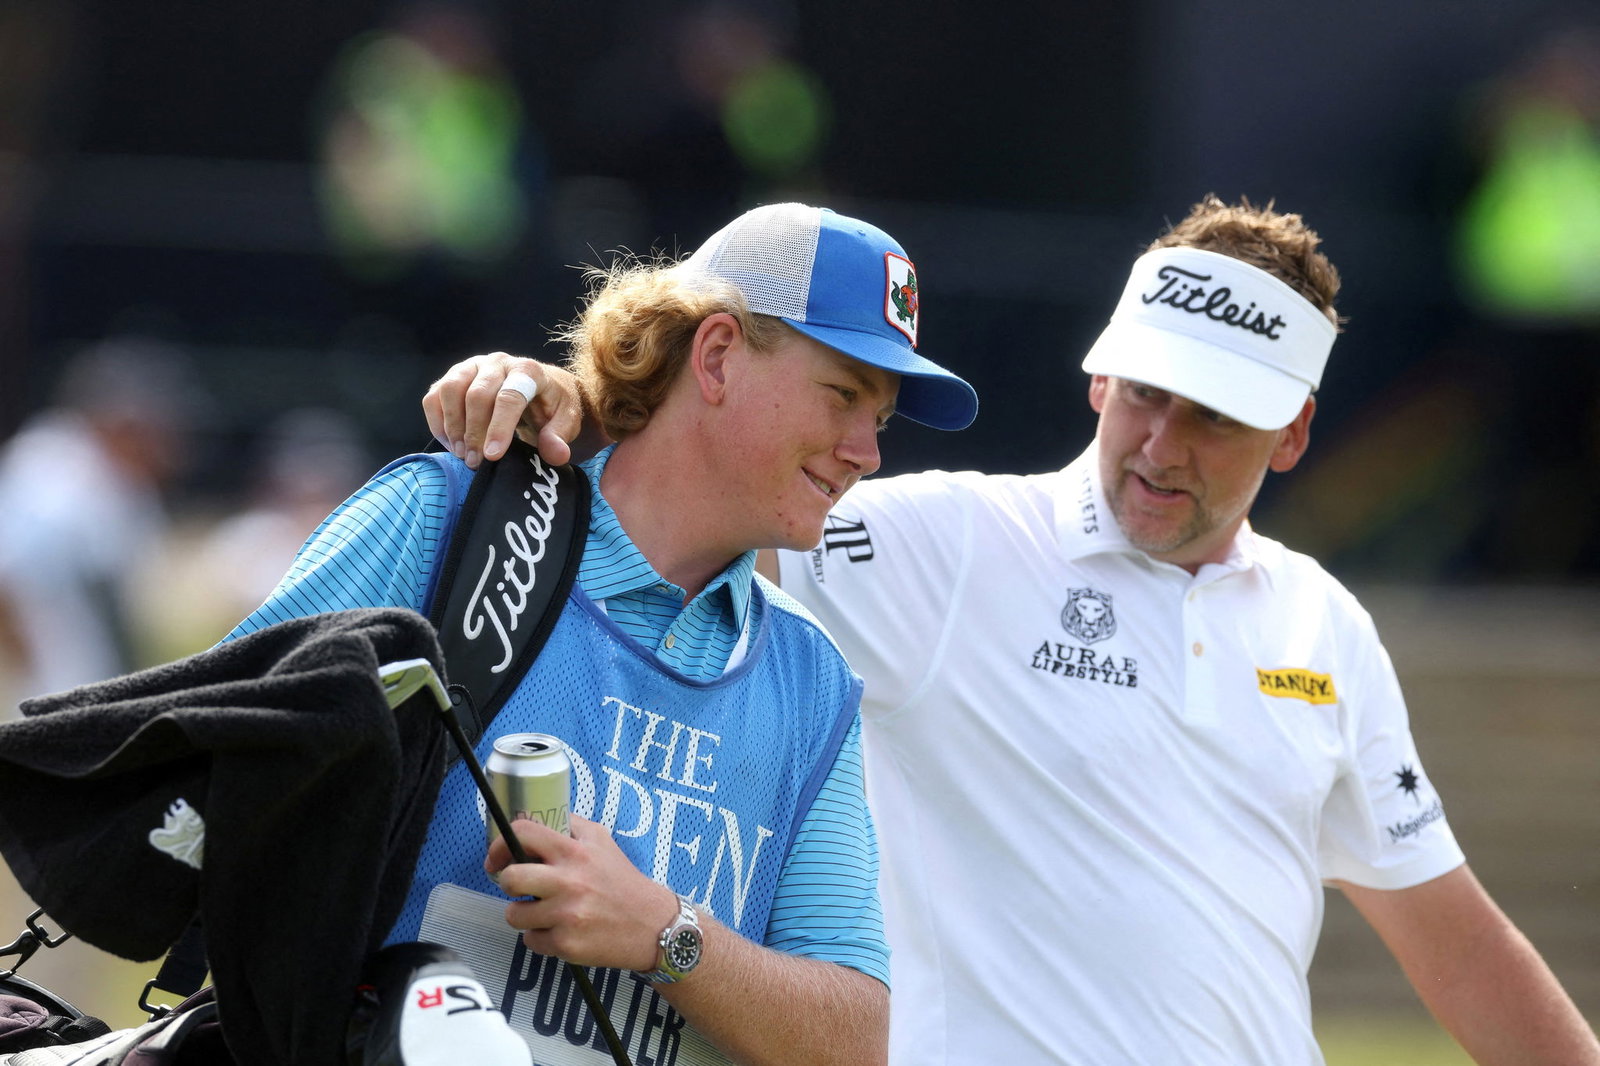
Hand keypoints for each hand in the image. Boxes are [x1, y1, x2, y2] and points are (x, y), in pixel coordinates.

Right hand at [423, 351, 585, 468]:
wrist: (539, 388)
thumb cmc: (552, 406)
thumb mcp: (567, 420)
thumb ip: (560, 436)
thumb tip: (555, 455)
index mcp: (527, 370)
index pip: (509, 397)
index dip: (499, 427)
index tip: (493, 455)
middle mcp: (498, 362)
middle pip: (477, 395)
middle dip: (474, 433)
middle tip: (477, 462)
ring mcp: (472, 366)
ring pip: (450, 391)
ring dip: (453, 427)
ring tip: (464, 454)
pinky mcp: (454, 377)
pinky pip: (434, 396)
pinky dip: (437, 423)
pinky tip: (452, 445)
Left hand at [486, 813, 677, 972]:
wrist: (651, 925)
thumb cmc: (622, 882)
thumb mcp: (601, 841)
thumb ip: (569, 826)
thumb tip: (532, 821)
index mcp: (575, 852)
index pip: (524, 833)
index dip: (500, 844)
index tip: (497, 858)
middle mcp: (569, 881)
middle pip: (510, 878)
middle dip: (508, 884)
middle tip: (521, 888)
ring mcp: (566, 915)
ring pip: (514, 915)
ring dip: (524, 914)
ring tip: (547, 912)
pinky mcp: (566, 944)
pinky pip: (530, 940)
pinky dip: (541, 937)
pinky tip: (562, 930)